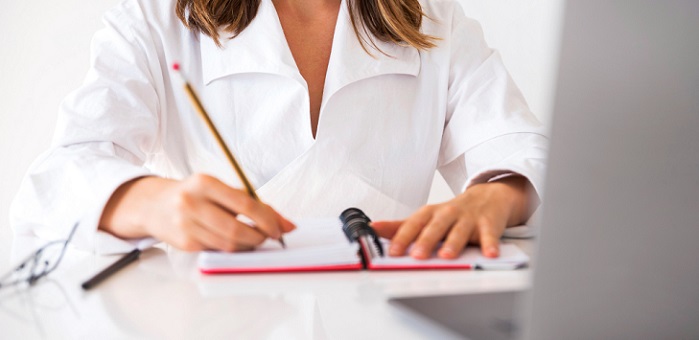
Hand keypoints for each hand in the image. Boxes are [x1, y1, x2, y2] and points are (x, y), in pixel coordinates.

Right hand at [99, 174, 295, 251]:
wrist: (155, 205)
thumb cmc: (196, 196)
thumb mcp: (222, 190)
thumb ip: (254, 204)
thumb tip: (288, 225)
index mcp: (205, 182)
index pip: (245, 205)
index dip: (268, 220)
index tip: (280, 229)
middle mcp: (192, 202)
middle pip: (236, 230)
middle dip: (259, 237)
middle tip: (269, 237)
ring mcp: (185, 224)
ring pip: (228, 244)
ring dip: (247, 246)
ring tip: (253, 239)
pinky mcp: (184, 243)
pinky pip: (217, 250)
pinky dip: (232, 249)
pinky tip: (234, 242)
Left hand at [372, 176, 535, 258]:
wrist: (488, 196)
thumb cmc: (452, 212)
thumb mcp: (426, 217)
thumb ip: (400, 226)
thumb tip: (373, 228)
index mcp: (430, 214)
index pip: (413, 224)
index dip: (402, 237)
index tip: (393, 251)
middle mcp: (448, 214)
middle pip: (435, 227)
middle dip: (426, 240)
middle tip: (417, 255)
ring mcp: (469, 218)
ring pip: (460, 230)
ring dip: (453, 243)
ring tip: (447, 256)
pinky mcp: (489, 223)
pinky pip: (489, 234)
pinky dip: (490, 244)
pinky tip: (489, 254)